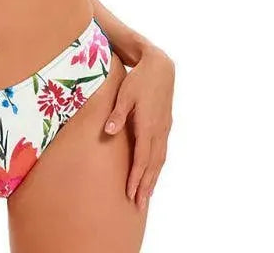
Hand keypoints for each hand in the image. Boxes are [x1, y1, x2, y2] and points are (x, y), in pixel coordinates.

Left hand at [104, 46, 174, 210]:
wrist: (161, 67)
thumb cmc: (139, 80)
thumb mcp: (125, 94)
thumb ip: (117, 114)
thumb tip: (108, 132)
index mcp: (147, 125)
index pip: (142, 158)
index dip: (136, 177)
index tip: (130, 193)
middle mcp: (159, 131)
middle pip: (153, 165)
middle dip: (145, 186)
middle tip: (139, 206)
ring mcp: (164, 129)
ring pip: (160, 160)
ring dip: (153, 179)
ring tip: (146, 196)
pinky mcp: (166, 125)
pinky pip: (162, 151)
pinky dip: (158, 166)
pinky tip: (154, 173)